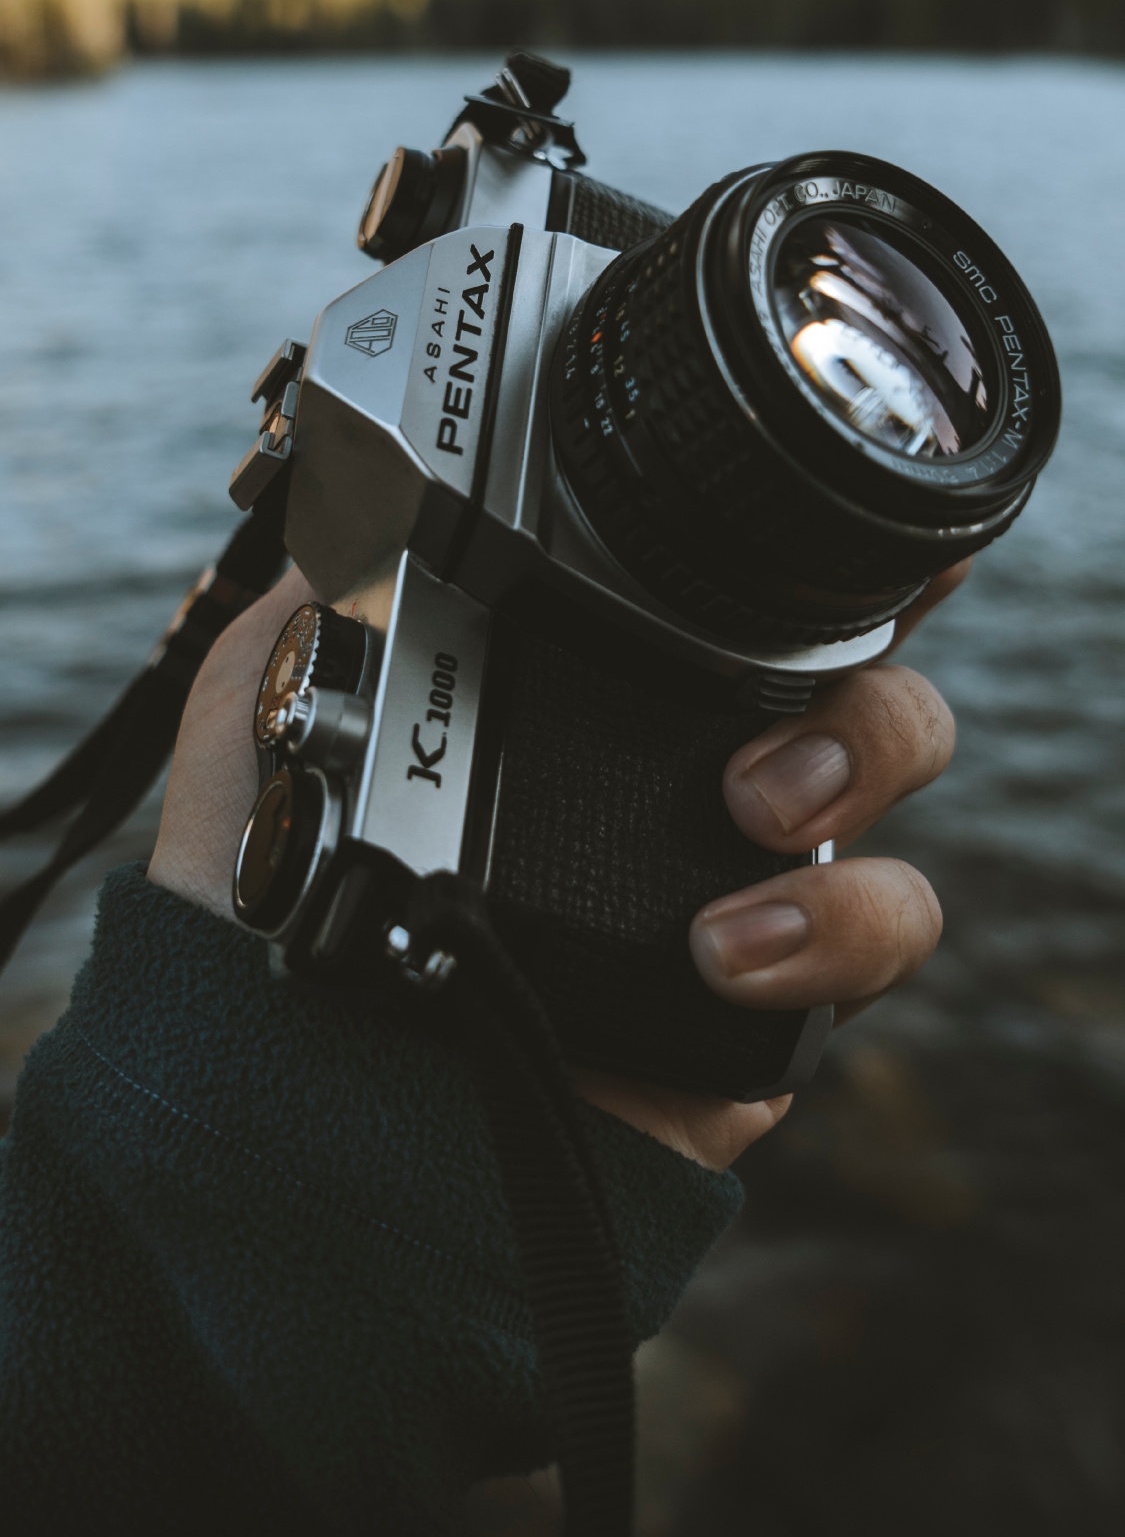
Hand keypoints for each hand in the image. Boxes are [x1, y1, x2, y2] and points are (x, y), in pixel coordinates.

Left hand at [150, 564, 965, 1179]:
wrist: (292, 1078)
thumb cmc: (268, 882)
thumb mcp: (280, 681)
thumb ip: (344, 562)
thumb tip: (398, 458)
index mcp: (597, 681)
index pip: (743, 591)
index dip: (821, 547)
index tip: (849, 519)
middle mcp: (684, 764)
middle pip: (856, 666)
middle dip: (868, 666)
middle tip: (780, 713)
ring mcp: (734, 871)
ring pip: (891, 773)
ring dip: (861, 765)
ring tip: (755, 814)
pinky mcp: (759, 995)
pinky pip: (880, 930)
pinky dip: (840, 923)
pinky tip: (732, 945)